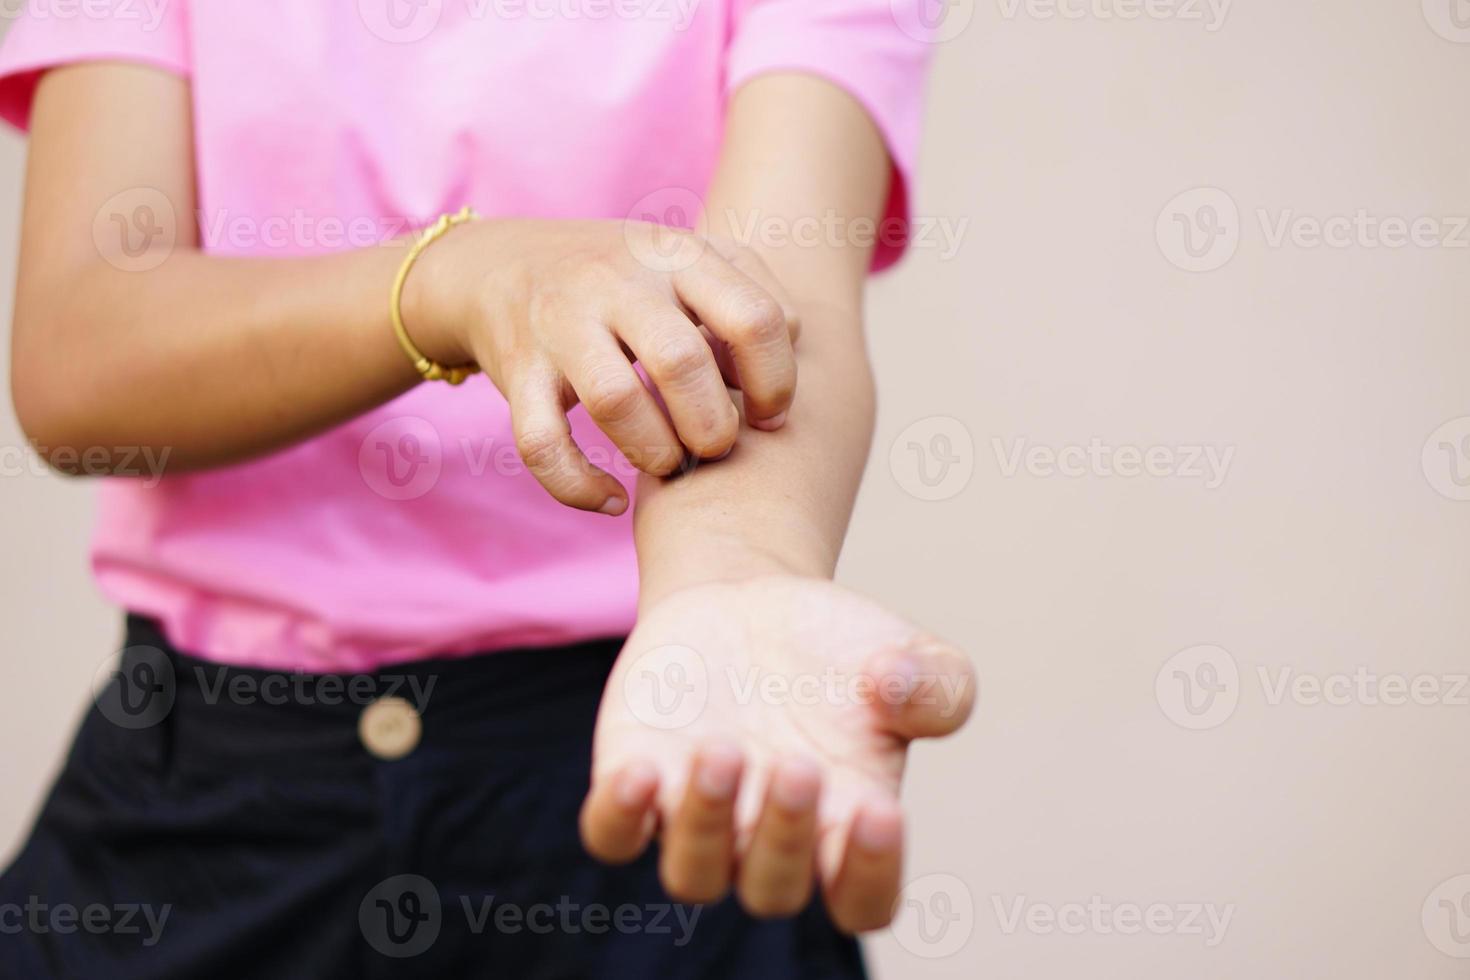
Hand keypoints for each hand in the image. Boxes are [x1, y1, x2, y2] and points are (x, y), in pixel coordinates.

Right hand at [405, 219, 799, 514]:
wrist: (501, 267)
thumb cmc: (625, 281)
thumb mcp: (690, 263)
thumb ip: (753, 297)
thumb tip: (789, 360)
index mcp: (676, 256)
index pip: (755, 318)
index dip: (776, 382)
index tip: (770, 416)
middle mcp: (616, 282)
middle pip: (683, 363)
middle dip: (714, 426)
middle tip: (716, 446)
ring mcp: (561, 325)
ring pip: (615, 401)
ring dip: (656, 452)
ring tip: (670, 464)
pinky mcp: (517, 372)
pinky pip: (542, 443)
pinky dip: (579, 486)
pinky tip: (612, 500)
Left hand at [579, 576, 975, 931]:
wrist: (751, 602)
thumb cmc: (839, 649)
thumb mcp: (912, 653)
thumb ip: (938, 685)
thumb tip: (894, 688)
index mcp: (847, 824)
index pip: (863, 900)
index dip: (870, 876)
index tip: (880, 811)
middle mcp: (767, 836)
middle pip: (772, 889)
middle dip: (783, 837)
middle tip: (796, 764)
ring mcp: (696, 813)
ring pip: (692, 875)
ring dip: (705, 826)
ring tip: (724, 751)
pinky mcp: (636, 777)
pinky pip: (613, 834)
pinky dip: (619, 817)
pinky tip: (639, 771)